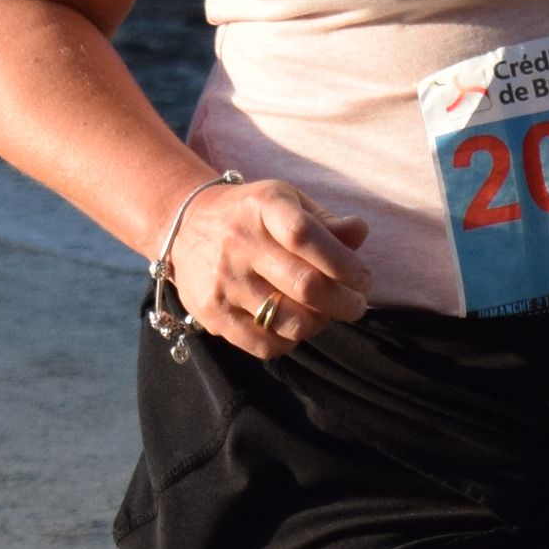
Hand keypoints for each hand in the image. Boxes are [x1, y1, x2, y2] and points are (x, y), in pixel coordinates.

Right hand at [166, 176, 369, 358]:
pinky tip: (294, 326)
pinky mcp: (212, 313)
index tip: (362, 279)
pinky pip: (265, 344)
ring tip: (323, 313)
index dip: (343, 262)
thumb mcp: (288, 203)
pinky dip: (290, 341)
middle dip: (344, 302)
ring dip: (320, 323)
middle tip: (356, 305)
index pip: (306, 235)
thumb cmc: (253, 216)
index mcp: (263, 208)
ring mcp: (223, 281)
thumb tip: (359, 232)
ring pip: (291, 321)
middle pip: (306, 285)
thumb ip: (326, 222)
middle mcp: (239, 243)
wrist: (186, 226)